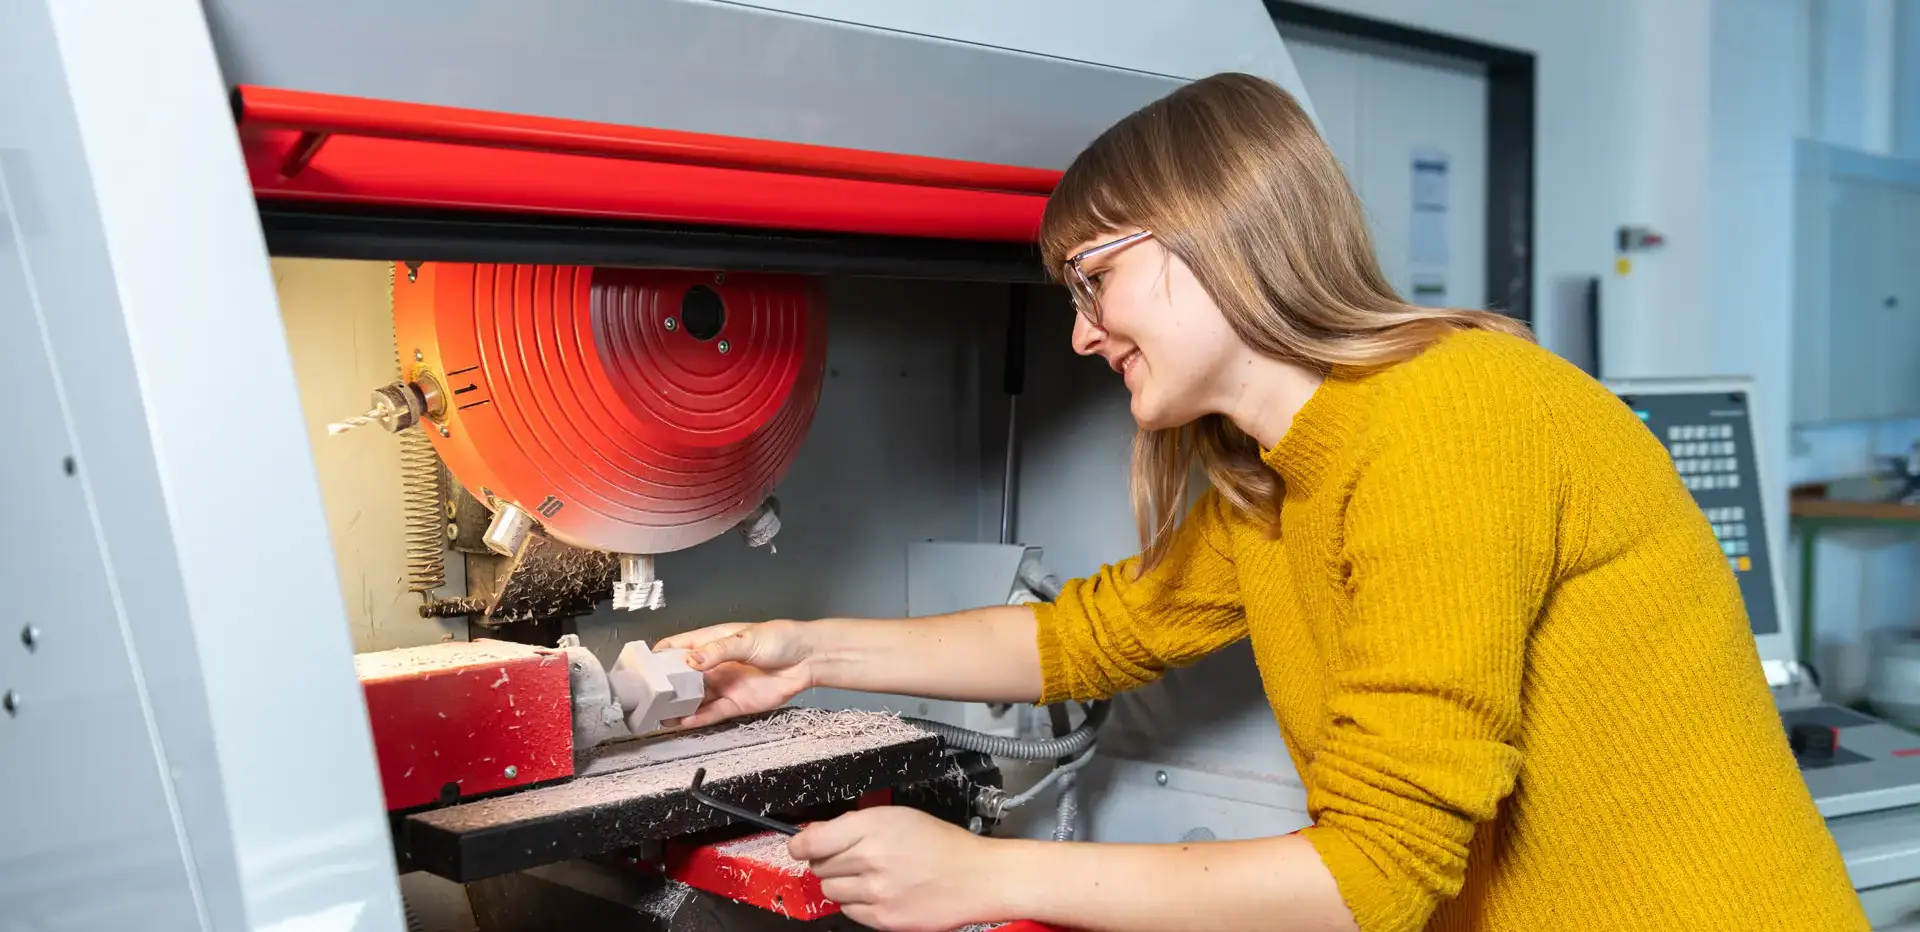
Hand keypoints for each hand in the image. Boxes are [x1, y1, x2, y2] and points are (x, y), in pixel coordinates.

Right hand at [654, 620, 814, 727]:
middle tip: (649, 697)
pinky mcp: (736, 703)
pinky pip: (712, 713)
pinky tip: (683, 721)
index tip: (645, 667)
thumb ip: (717, 651)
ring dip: (678, 707)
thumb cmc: (781, 639)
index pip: (679, 647)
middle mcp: (715, 665)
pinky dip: (697, 718)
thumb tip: (690, 660)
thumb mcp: (746, 639)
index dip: (661, 656)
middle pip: (683, 677)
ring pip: (695, 698)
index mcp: (713, 641)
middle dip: (666, 687)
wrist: (808, 659)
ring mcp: (724, 684)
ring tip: (660, 715)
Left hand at [791, 807, 1010, 931]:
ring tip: (871, 876)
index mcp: (872, 827)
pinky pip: (848, 912)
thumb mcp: (897, 816)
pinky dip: (857, 903)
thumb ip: (852, 824)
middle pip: (817, 866)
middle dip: (830, 860)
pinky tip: (880, 892)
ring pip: (830, 890)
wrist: (975, 877)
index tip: (800, 846)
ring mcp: (875, 892)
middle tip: (854, 857)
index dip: (800, 844)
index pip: (810, 841)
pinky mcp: (882, 918)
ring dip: (842, 883)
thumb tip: (815, 833)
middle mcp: (870, 859)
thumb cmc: (941, 844)